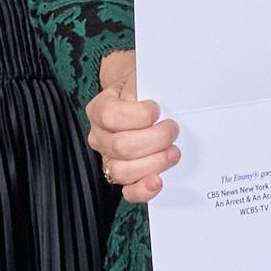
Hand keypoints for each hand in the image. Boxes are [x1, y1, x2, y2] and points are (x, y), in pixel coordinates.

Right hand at [86, 49, 177, 203]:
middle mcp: (99, 136)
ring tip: (172, 151)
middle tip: (172, 130)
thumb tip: (167, 104)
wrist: (140, 95)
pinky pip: (127, 191)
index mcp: (99, 110)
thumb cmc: (143, 88)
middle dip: (155, 139)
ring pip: (123, 171)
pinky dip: (143, 190)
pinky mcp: (124, 176)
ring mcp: (109, 159)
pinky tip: (157, 181)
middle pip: (121, 146)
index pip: (111, 116)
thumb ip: (147, 89)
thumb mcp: (141, 79)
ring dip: (155, 162)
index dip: (139, 114)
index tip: (157, 109)